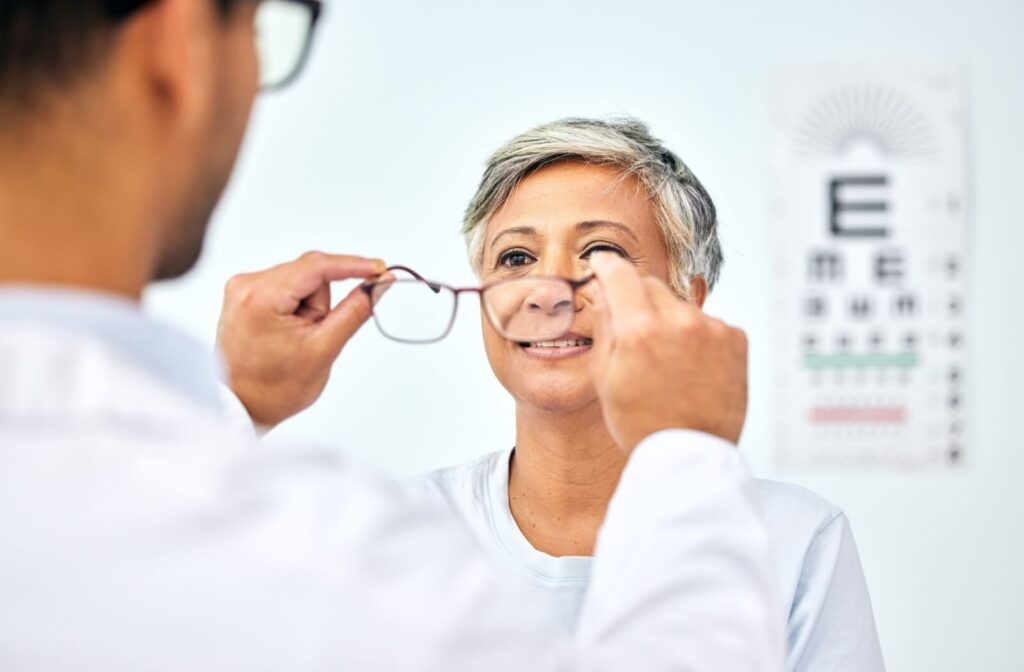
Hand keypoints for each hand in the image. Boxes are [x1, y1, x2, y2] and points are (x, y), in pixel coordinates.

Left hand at [216, 251, 385, 427]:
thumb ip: (356, 310)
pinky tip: (288, 331)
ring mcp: (242, 288)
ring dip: (309, 306)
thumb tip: (379, 283)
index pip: (317, 266)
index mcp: (261, 296)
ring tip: (297, 338)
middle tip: (315, 334)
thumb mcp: (324, 348)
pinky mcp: (244, 294)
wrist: (243, 406)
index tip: (380, 269)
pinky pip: (286, 287)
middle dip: (322, 303)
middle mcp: (246, 284)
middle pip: (309, 274)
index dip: (353, 265)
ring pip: (300, 280)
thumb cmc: (275, 387)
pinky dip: (297, 306)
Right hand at [587, 253, 747, 451]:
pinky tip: (692, 368)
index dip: (606, 265)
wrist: (690, 454)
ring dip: (671, 322)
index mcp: (638, 331)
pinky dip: (697, 338)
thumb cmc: (641, 422)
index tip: (603, 264)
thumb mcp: (604, 377)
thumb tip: (605, 290)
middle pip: (651, 285)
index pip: (619, 273)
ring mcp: (711, 329)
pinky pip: (707, 324)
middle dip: (639, 301)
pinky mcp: (735, 339)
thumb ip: (604, 326)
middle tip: (637, 335)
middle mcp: (678, 322)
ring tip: (669, 364)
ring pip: (680, 306)